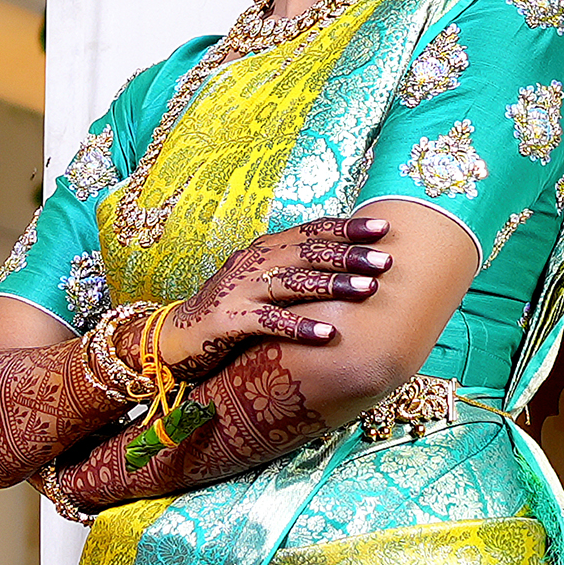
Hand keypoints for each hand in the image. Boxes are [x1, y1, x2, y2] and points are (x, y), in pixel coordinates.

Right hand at [150, 216, 392, 366]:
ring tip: (368, 289)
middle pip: (308, 253)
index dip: (347, 228)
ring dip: (333, 285)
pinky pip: (269, 322)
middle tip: (385, 260)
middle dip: (349, 255)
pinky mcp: (229, 319)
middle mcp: (254, 261)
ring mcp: (240, 289)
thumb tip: (348, 264)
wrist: (178, 336)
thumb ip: (298, 270)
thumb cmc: (233, 309)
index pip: (312, 231)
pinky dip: (299, 327)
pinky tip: (328, 334)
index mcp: (266, 249)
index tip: (385, 229)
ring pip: (292, 282)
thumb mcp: (265, 282)